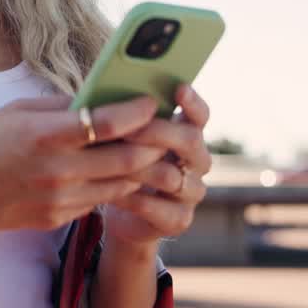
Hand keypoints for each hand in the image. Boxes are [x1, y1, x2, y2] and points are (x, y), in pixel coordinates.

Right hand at [0, 96, 163, 233]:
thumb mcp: (16, 111)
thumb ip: (60, 106)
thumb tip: (99, 98)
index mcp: (44, 135)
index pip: (107, 124)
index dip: (137, 111)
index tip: (151, 101)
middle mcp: (57, 170)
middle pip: (127, 159)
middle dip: (153, 142)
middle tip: (163, 128)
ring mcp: (59, 199)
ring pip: (121, 185)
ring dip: (140, 167)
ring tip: (149, 149)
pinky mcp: (57, 218)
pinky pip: (99, 201)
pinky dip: (114, 185)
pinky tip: (117, 171)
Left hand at [101, 85, 211, 250]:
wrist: (124, 213)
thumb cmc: (122, 164)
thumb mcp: (125, 138)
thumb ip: (128, 119)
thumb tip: (107, 94)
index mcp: (188, 135)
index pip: (200, 115)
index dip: (192, 102)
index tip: (179, 87)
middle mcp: (197, 162)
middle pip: (190, 141)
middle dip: (159, 132)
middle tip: (129, 128)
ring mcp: (192, 192)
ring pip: (173, 177)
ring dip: (141, 168)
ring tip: (113, 162)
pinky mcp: (179, 220)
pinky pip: (160, 209)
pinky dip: (135, 200)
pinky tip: (112, 193)